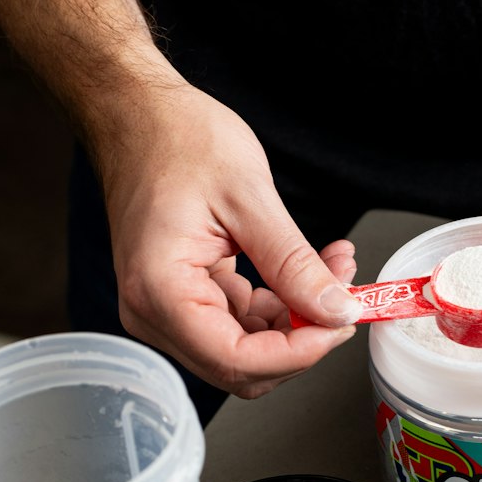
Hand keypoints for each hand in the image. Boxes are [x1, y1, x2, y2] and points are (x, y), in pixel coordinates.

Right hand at [87, 71, 361, 398]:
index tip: (340, 322)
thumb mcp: (249, 198)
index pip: (236, 361)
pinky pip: (237, 324)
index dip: (298, 353)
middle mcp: (153, 312)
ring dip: (295, 322)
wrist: (137, 114)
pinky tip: (305, 270)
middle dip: (301, 338)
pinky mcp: (181, 296)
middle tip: (345, 294)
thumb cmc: (175, 139)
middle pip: (241, 367)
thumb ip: (294, 265)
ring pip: (245, 350)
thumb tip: (336, 311)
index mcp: (160, 291)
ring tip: (332, 268)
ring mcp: (165, 308)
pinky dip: (277, 306)